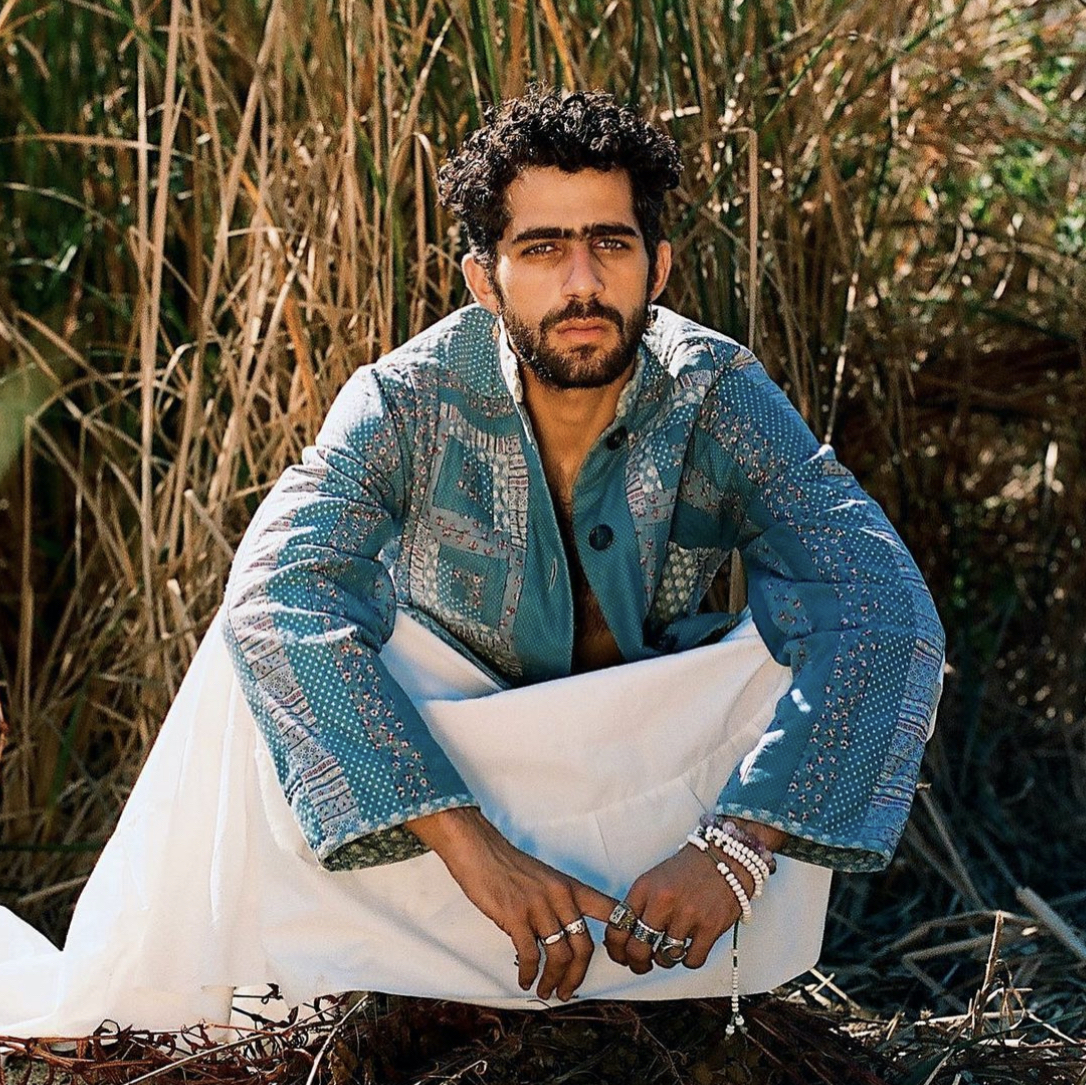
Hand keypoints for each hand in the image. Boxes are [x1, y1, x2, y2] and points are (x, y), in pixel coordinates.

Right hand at [408, 807, 615, 1000]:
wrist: (480, 851)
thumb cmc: (509, 866)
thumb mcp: (545, 879)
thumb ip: (559, 904)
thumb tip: (565, 936)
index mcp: (571, 887)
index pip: (609, 910)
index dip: (622, 934)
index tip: (621, 954)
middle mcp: (560, 896)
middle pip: (584, 945)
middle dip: (578, 975)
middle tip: (568, 990)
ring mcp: (539, 906)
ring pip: (560, 954)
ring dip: (554, 980)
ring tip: (546, 990)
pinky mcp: (516, 916)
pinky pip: (531, 954)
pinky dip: (529, 973)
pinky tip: (525, 979)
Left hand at [604, 844, 749, 974]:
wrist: (725, 857)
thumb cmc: (689, 869)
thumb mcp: (654, 879)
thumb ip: (639, 906)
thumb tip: (623, 938)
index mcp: (644, 888)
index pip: (617, 927)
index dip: (615, 949)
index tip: (620, 955)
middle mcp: (663, 901)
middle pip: (638, 948)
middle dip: (637, 963)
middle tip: (640, 964)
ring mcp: (687, 914)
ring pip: (665, 957)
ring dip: (665, 960)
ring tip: (668, 951)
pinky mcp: (710, 926)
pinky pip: (691, 960)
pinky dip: (688, 960)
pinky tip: (688, 950)